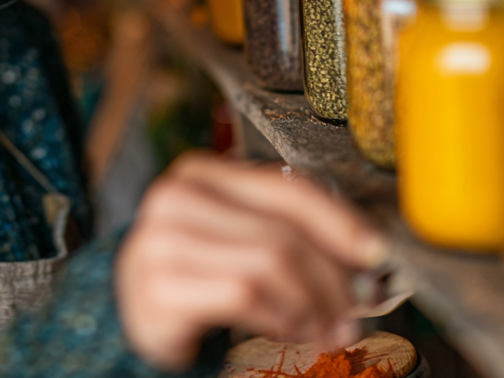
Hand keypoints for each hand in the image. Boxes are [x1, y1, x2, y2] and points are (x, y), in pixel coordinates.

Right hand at [114, 152, 386, 371]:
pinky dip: (281, 318)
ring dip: (313, 306)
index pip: (288, 188)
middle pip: (284, 233)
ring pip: (270, 264)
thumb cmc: (195, 278)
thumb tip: (364, 258)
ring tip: (325, 329)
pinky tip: (289, 330)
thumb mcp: (239, 241)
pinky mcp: (160, 286)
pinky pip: (245, 295)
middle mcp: (177, 197)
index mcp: (202, 173)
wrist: (128, 316)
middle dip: (333, 279)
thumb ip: (288, 235)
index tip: (375, 254)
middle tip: (356, 311)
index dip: (340, 222)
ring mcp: (163, 240)